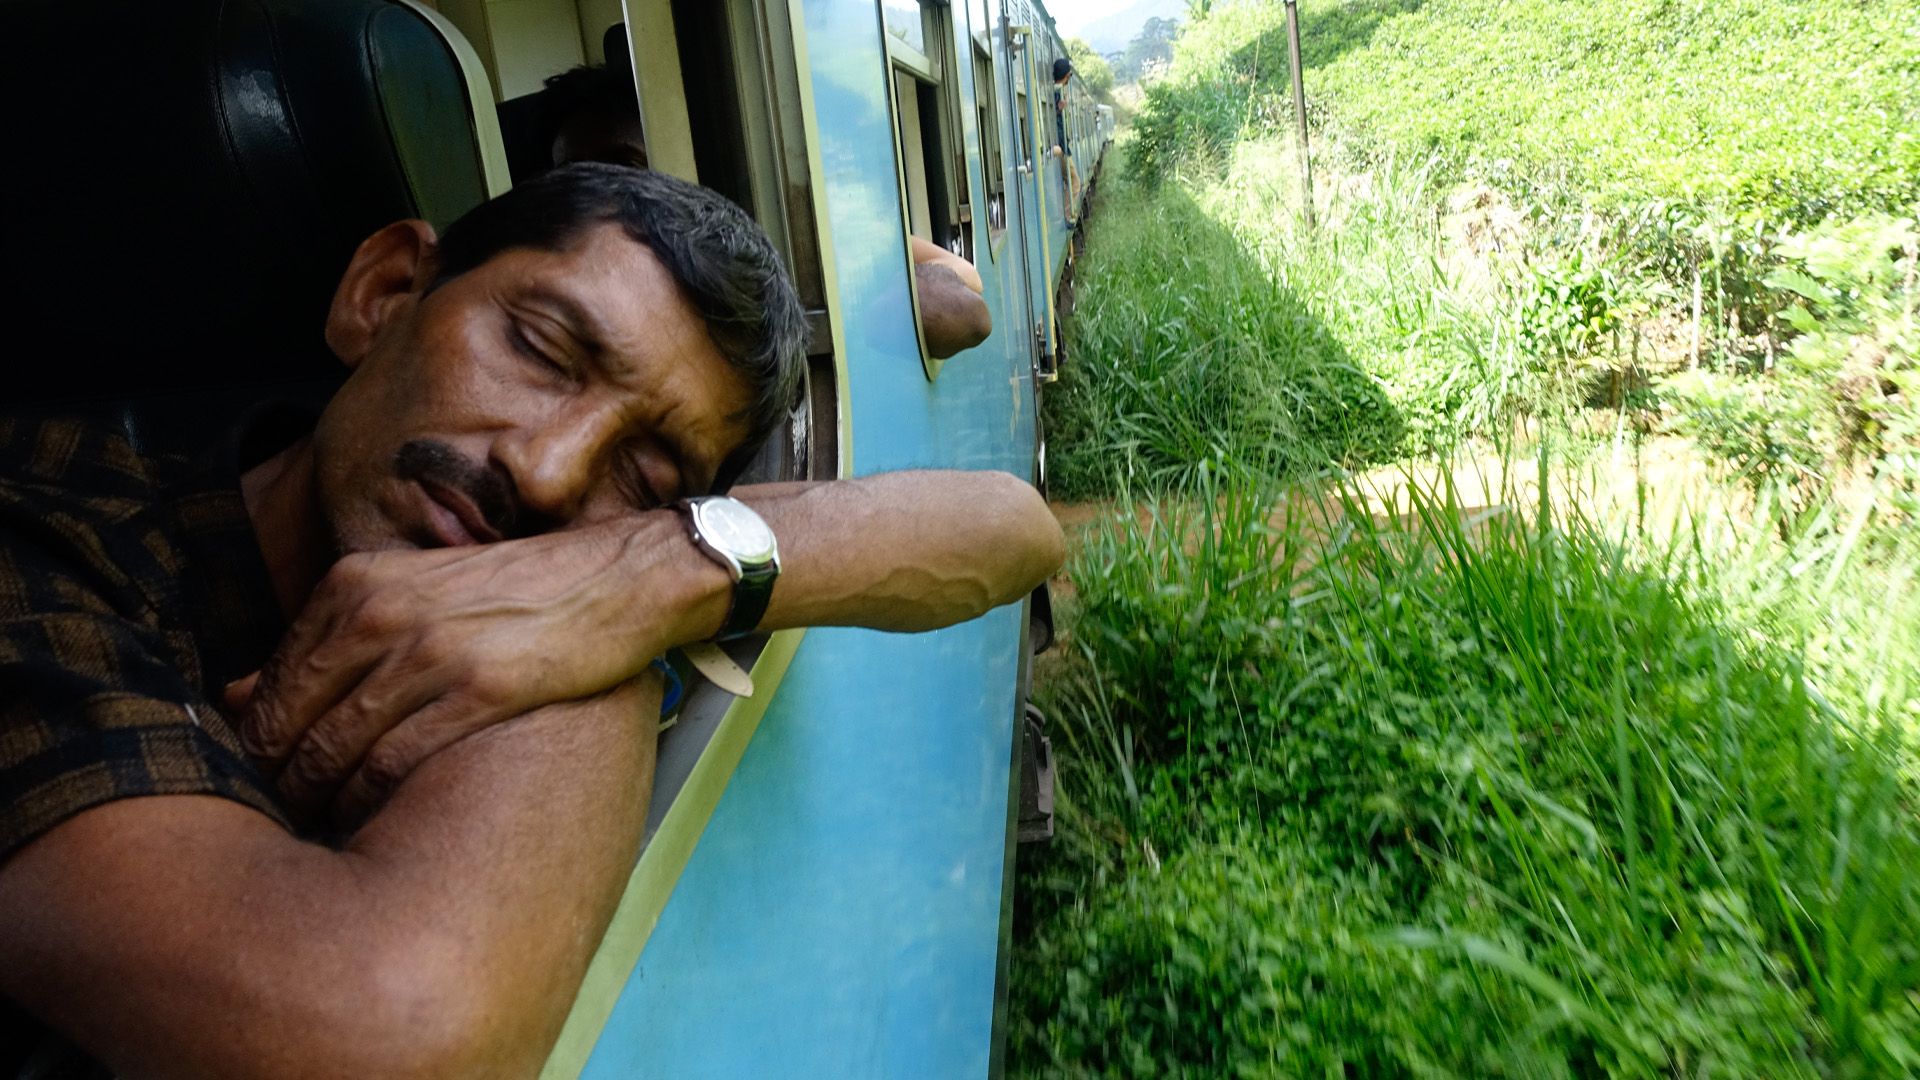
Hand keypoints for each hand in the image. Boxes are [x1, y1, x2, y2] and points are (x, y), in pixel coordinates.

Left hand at [234, 513, 715, 828]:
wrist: (617, 578)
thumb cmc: (516, 593)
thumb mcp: (416, 591)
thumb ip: (338, 636)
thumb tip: (238, 696)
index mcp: (357, 584)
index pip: (271, 683)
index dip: (256, 744)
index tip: (262, 781)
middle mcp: (382, 613)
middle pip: (290, 723)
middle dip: (275, 781)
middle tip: (280, 819)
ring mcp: (429, 652)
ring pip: (333, 749)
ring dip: (315, 800)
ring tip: (316, 828)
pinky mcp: (478, 688)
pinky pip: (392, 762)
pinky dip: (367, 800)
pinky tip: (368, 819)